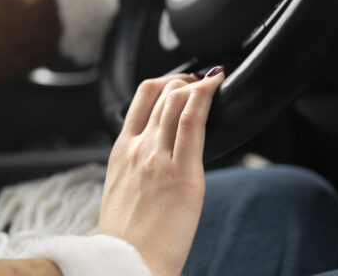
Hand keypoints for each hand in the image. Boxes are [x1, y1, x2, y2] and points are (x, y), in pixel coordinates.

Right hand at [98, 67, 224, 275]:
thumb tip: (155, 160)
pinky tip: (216, 86)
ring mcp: (159, 158)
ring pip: (176, 101)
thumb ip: (136, 167)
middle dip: (185, 81)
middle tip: (203, 81)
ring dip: (196, 84)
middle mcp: (138, 147)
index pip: (141, 98)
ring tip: (213, 81)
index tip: (181, 83)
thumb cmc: (126, 237)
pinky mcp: (183, 172)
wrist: (128, 262)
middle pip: (162, 94)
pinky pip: (192, 122)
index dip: (164, 82)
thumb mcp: (120, 190)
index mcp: (121, 151)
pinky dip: (205, 97)